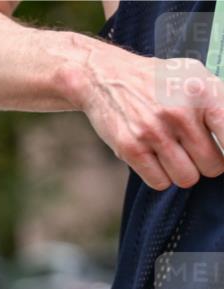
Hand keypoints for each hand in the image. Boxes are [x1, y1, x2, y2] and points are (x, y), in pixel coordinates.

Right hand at [67, 47, 223, 189]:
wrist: (106, 77)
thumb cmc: (156, 80)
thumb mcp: (195, 76)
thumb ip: (220, 100)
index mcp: (202, 93)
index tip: (221, 152)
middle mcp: (180, 113)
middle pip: (213, 165)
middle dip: (206, 164)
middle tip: (195, 153)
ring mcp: (154, 132)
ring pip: (187, 178)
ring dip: (183, 173)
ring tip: (175, 158)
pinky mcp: (130, 148)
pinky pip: (160, 182)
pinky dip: (160, 177)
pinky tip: (156, 161)